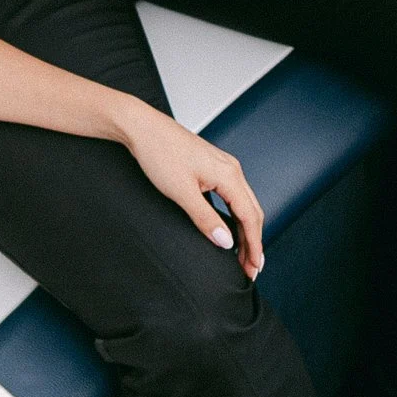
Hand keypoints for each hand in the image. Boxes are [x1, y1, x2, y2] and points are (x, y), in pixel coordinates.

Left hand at [114, 100, 264, 277]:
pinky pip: (234, 196)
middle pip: (253, 212)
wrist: (142, 127)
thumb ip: (205, 219)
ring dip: (246, 230)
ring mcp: (223, 166)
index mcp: (229, 175)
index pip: (250, 218)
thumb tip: (226, 242)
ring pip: (244, 204)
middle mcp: (232, 169)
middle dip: (254, 242)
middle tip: (251, 269)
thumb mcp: (181, 192)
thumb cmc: (159, 154)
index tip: (253, 268)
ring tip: (244, 255)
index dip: (254, 246)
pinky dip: (236, 216)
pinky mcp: (213, 166)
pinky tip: (231, 228)